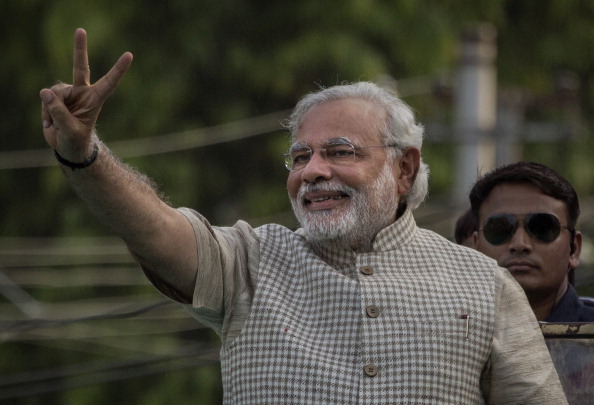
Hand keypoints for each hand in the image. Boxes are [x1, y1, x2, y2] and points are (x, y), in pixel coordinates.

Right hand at [40, 28, 132, 161]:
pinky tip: (51, 123)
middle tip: (80, 30)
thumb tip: (45, 92)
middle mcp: (83, 92)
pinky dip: (46, 112)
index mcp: (96, 100)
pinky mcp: (56, 97)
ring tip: (57, 124)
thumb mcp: (70, 131)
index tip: (129, 55)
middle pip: (80, 67)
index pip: (109, 82)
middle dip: (79, 49)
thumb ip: (59, 113)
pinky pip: (46, 99)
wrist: (68, 146)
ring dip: (52, 110)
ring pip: (55, 92)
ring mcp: (69, 93)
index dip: (118, 69)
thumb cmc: (75, 140)